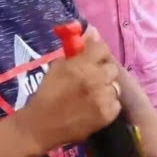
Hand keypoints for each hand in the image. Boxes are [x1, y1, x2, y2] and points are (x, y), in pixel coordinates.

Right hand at [15, 27, 120, 150]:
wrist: (41, 125)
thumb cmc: (47, 94)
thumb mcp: (57, 67)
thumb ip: (76, 50)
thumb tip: (92, 30)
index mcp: (81, 65)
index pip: (102, 48)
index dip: (98, 52)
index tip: (93, 58)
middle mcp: (95, 79)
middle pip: (111, 68)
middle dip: (103, 71)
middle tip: (92, 79)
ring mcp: (103, 98)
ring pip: (115, 86)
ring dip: (106, 88)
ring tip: (92, 95)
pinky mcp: (108, 114)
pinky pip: (115, 103)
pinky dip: (108, 104)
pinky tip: (94, 108)